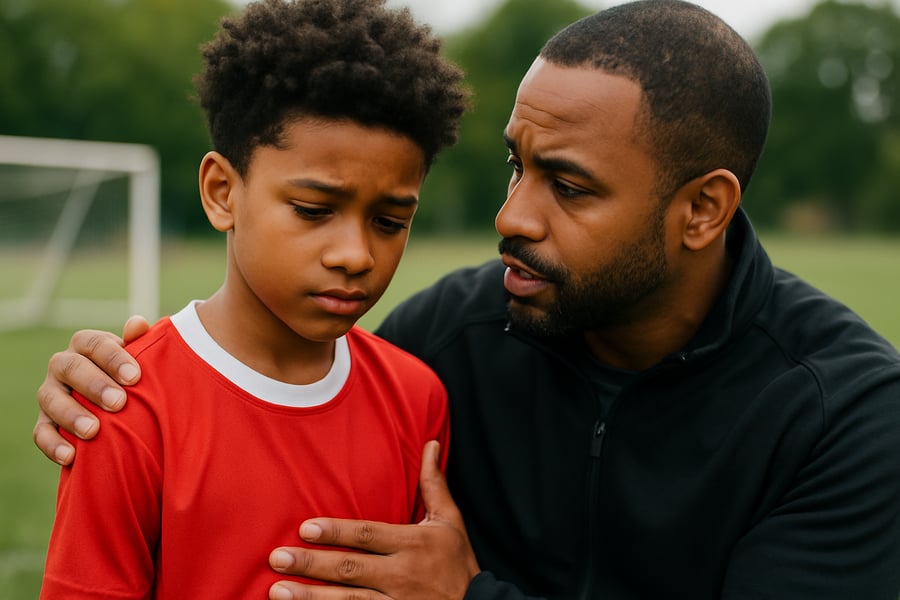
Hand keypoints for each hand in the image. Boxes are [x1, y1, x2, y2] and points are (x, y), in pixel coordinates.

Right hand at [33, 315, 149, 464]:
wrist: (120, 406)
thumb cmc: (132, 377)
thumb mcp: (139, 359)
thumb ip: (140, 343)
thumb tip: (138, 323)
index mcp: (86, 345)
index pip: (94, 343)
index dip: (113, 358)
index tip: (134, 377)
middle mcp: (63, 365)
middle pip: (70, 368)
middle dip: (94, 385)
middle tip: (119, 403)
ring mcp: (51, 393)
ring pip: (51, 399)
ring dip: (72, 415)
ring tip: (93, 431)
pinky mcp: (44, 421)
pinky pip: (41, 432)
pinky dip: (53, 444)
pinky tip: (71, 456)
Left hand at [268, 441, 479, 599]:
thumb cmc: (458, 563)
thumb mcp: (450, 521)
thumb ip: (434, 484)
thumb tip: (431, 443)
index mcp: (414, 543)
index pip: (368, 535)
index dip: (336, 532)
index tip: (305, 528)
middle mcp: (404, 575)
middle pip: (351, 569)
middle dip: (312, 564)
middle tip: (277, 558)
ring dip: (311, 598)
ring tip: (277, 590)